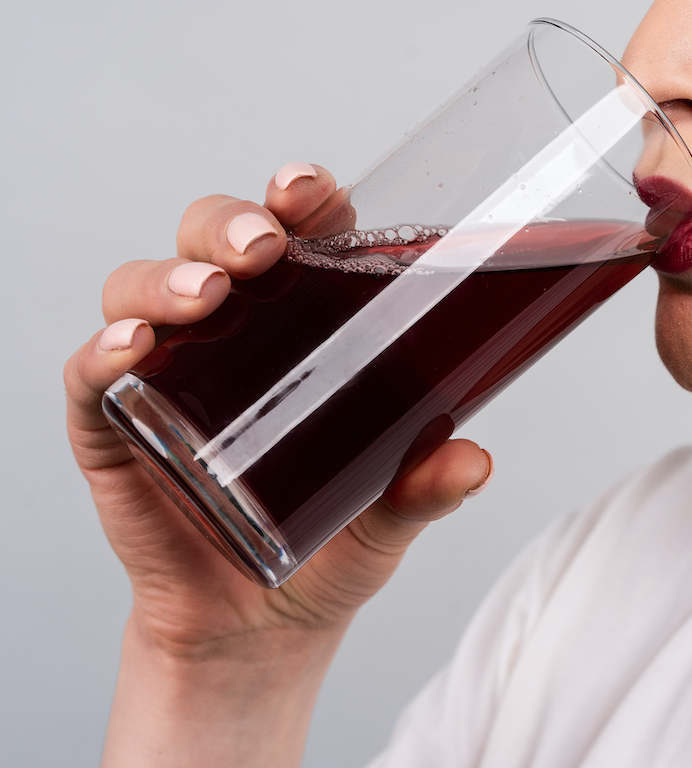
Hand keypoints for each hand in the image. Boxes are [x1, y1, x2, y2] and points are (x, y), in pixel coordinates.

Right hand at [64, 162, 492, 657]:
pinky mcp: (116, 429)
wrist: (263, 626)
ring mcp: (168, 374)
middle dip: (230, 225)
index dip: (298, 197)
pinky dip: (102, 353)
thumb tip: (475, 461)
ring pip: (144, 287)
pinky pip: (91, 376)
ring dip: (170, 277)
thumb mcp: (389, 513)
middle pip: (213, 240)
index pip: (296, 233)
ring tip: (209, 298)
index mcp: (305, 324)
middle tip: (264, 247)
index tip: (311, 191)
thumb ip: (427, 488)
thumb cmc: (332, 541)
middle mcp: (231, 331)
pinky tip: (131, 349)